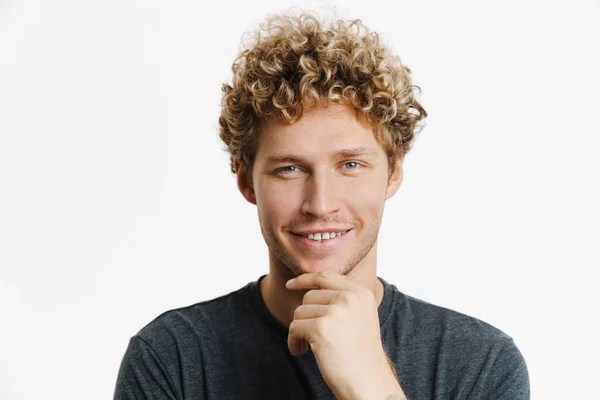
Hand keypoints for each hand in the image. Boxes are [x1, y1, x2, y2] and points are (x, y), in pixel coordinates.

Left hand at [285, 271, 403, 399]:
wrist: (368, 382)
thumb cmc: (361, 355)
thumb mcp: (359, 318)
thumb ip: (341, 300)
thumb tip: (309, 288)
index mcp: (361, 293)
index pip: (326, 276)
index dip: (305, 279)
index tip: (290, 285)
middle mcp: (350, 298)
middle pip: (309, 296)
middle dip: (305, 316)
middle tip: (310, 336)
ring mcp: (336, 311)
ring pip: (300, 312)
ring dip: (299, 331)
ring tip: (310, 347)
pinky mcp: (321, 327)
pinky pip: (294, 327)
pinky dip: (294, 341)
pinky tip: (302, 352)